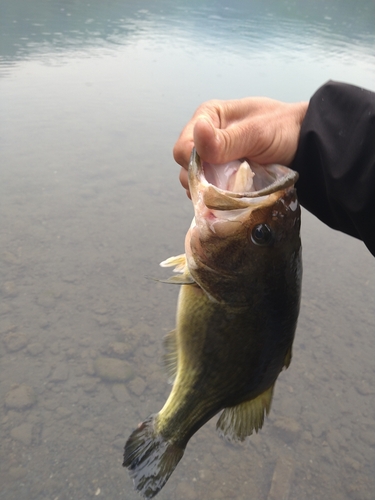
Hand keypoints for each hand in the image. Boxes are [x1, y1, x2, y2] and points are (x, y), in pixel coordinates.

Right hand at [173, 97, 307, 194]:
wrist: (303, 144)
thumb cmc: (282, 129)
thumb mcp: (255, 133)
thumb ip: (225, 139)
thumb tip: (198, 131)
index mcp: (207, 118)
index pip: (183, 148)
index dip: (195, 164)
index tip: (217, 173)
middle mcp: (204, 139)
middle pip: (186, 168)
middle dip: (203, 180)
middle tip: (228, 184)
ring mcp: (212, 160)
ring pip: (195, 183)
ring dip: (211, 192)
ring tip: (234, 190)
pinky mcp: (220, 177)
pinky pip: (208, 192)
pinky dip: (217, 198)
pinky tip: (233, 197)